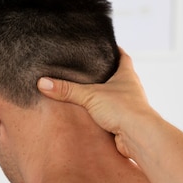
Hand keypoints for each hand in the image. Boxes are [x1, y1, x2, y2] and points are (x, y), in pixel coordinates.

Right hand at [37, 49, 151, 158]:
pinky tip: (88, 114)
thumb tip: (43, 83)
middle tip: (86, 69)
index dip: (113, 50)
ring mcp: (128, 105)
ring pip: (113, 96)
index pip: (122, 56)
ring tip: (83, 91)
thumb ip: (67, 89)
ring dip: (101, 95)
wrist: (138, 136)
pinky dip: (100, 113)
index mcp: (126, 75)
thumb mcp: (90, 96)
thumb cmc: (124, 109)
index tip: (103, 45)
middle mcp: (130, 88)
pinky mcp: (124, 121)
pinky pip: (110, 114)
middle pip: (117, 76)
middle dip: (103, 73)